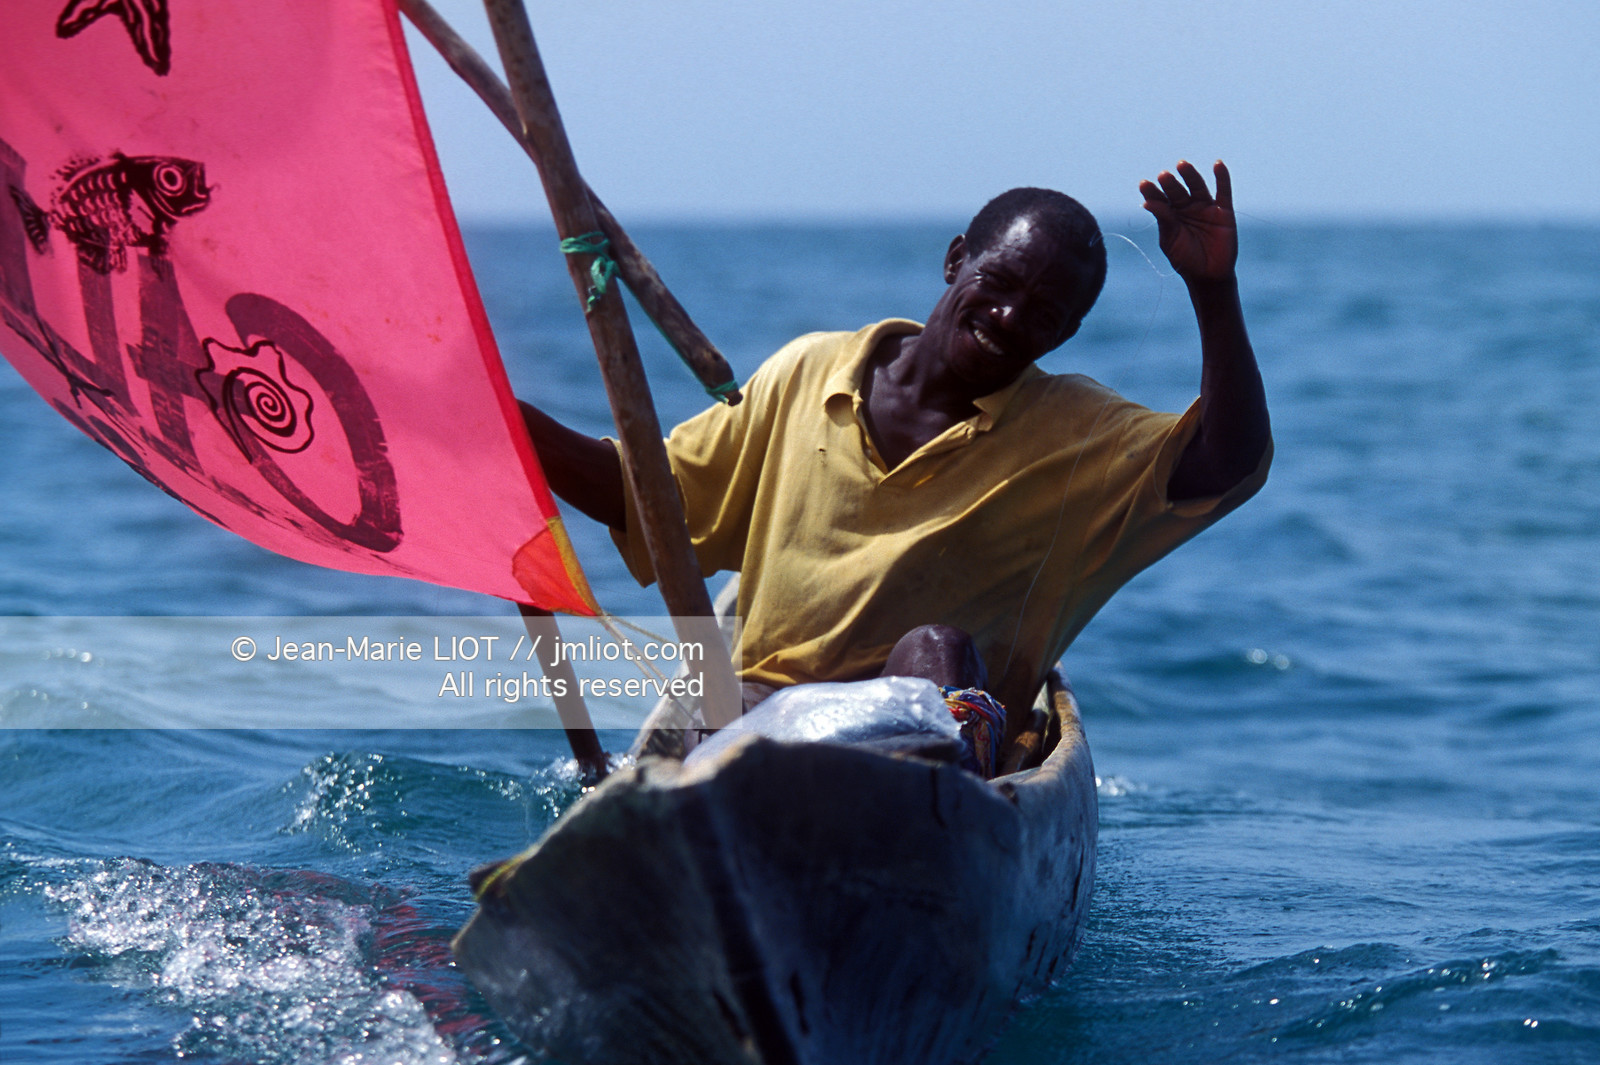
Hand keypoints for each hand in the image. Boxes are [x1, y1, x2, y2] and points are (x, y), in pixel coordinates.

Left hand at [1139, 160, 1236, 283]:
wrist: (1208, 276)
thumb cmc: (1185, 260)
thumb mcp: (1171, 240)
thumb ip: (1163, 220)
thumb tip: (1147, 202)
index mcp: (1170, 215)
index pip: (1160, 200)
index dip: (1152, 192)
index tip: (1143, 184)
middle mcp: (1186, 208)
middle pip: (1177, 191)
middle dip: (1170, 184)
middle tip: (1163, 176)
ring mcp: (1205, 208)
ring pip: (1197, 187)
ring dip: (1190, 175)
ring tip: (1182, 165)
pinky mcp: (1224, 211)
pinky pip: (1223, 191)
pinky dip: (1222, 177)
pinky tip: (1218, 164)